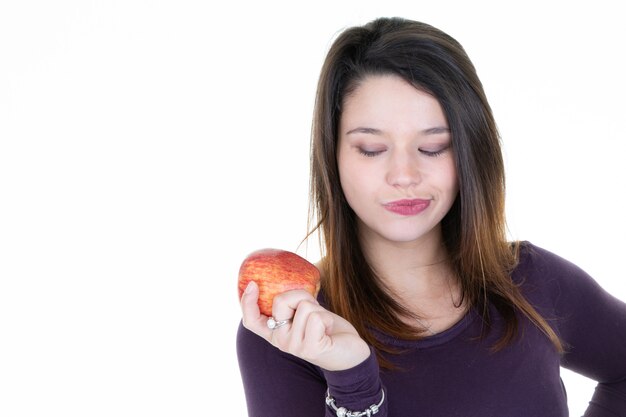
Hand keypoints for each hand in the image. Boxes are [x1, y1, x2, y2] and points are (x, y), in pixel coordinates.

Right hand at [240, 281, 370, 370]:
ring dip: (319, 309)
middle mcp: (280, 341)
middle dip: (301, 295)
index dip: (247, 302)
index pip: (251, 320)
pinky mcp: (310, 348)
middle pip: (281, 301)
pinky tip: (329, 330)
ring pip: (304, 307)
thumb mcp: (304, 313)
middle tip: (313, 309)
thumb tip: (285, 282)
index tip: (252, 284)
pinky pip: (316, 317)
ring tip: (323, 323)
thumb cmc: (325, 328)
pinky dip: (327, 317)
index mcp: (275, 332)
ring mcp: (293, 346)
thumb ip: (291, 304)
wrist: (350, 352)